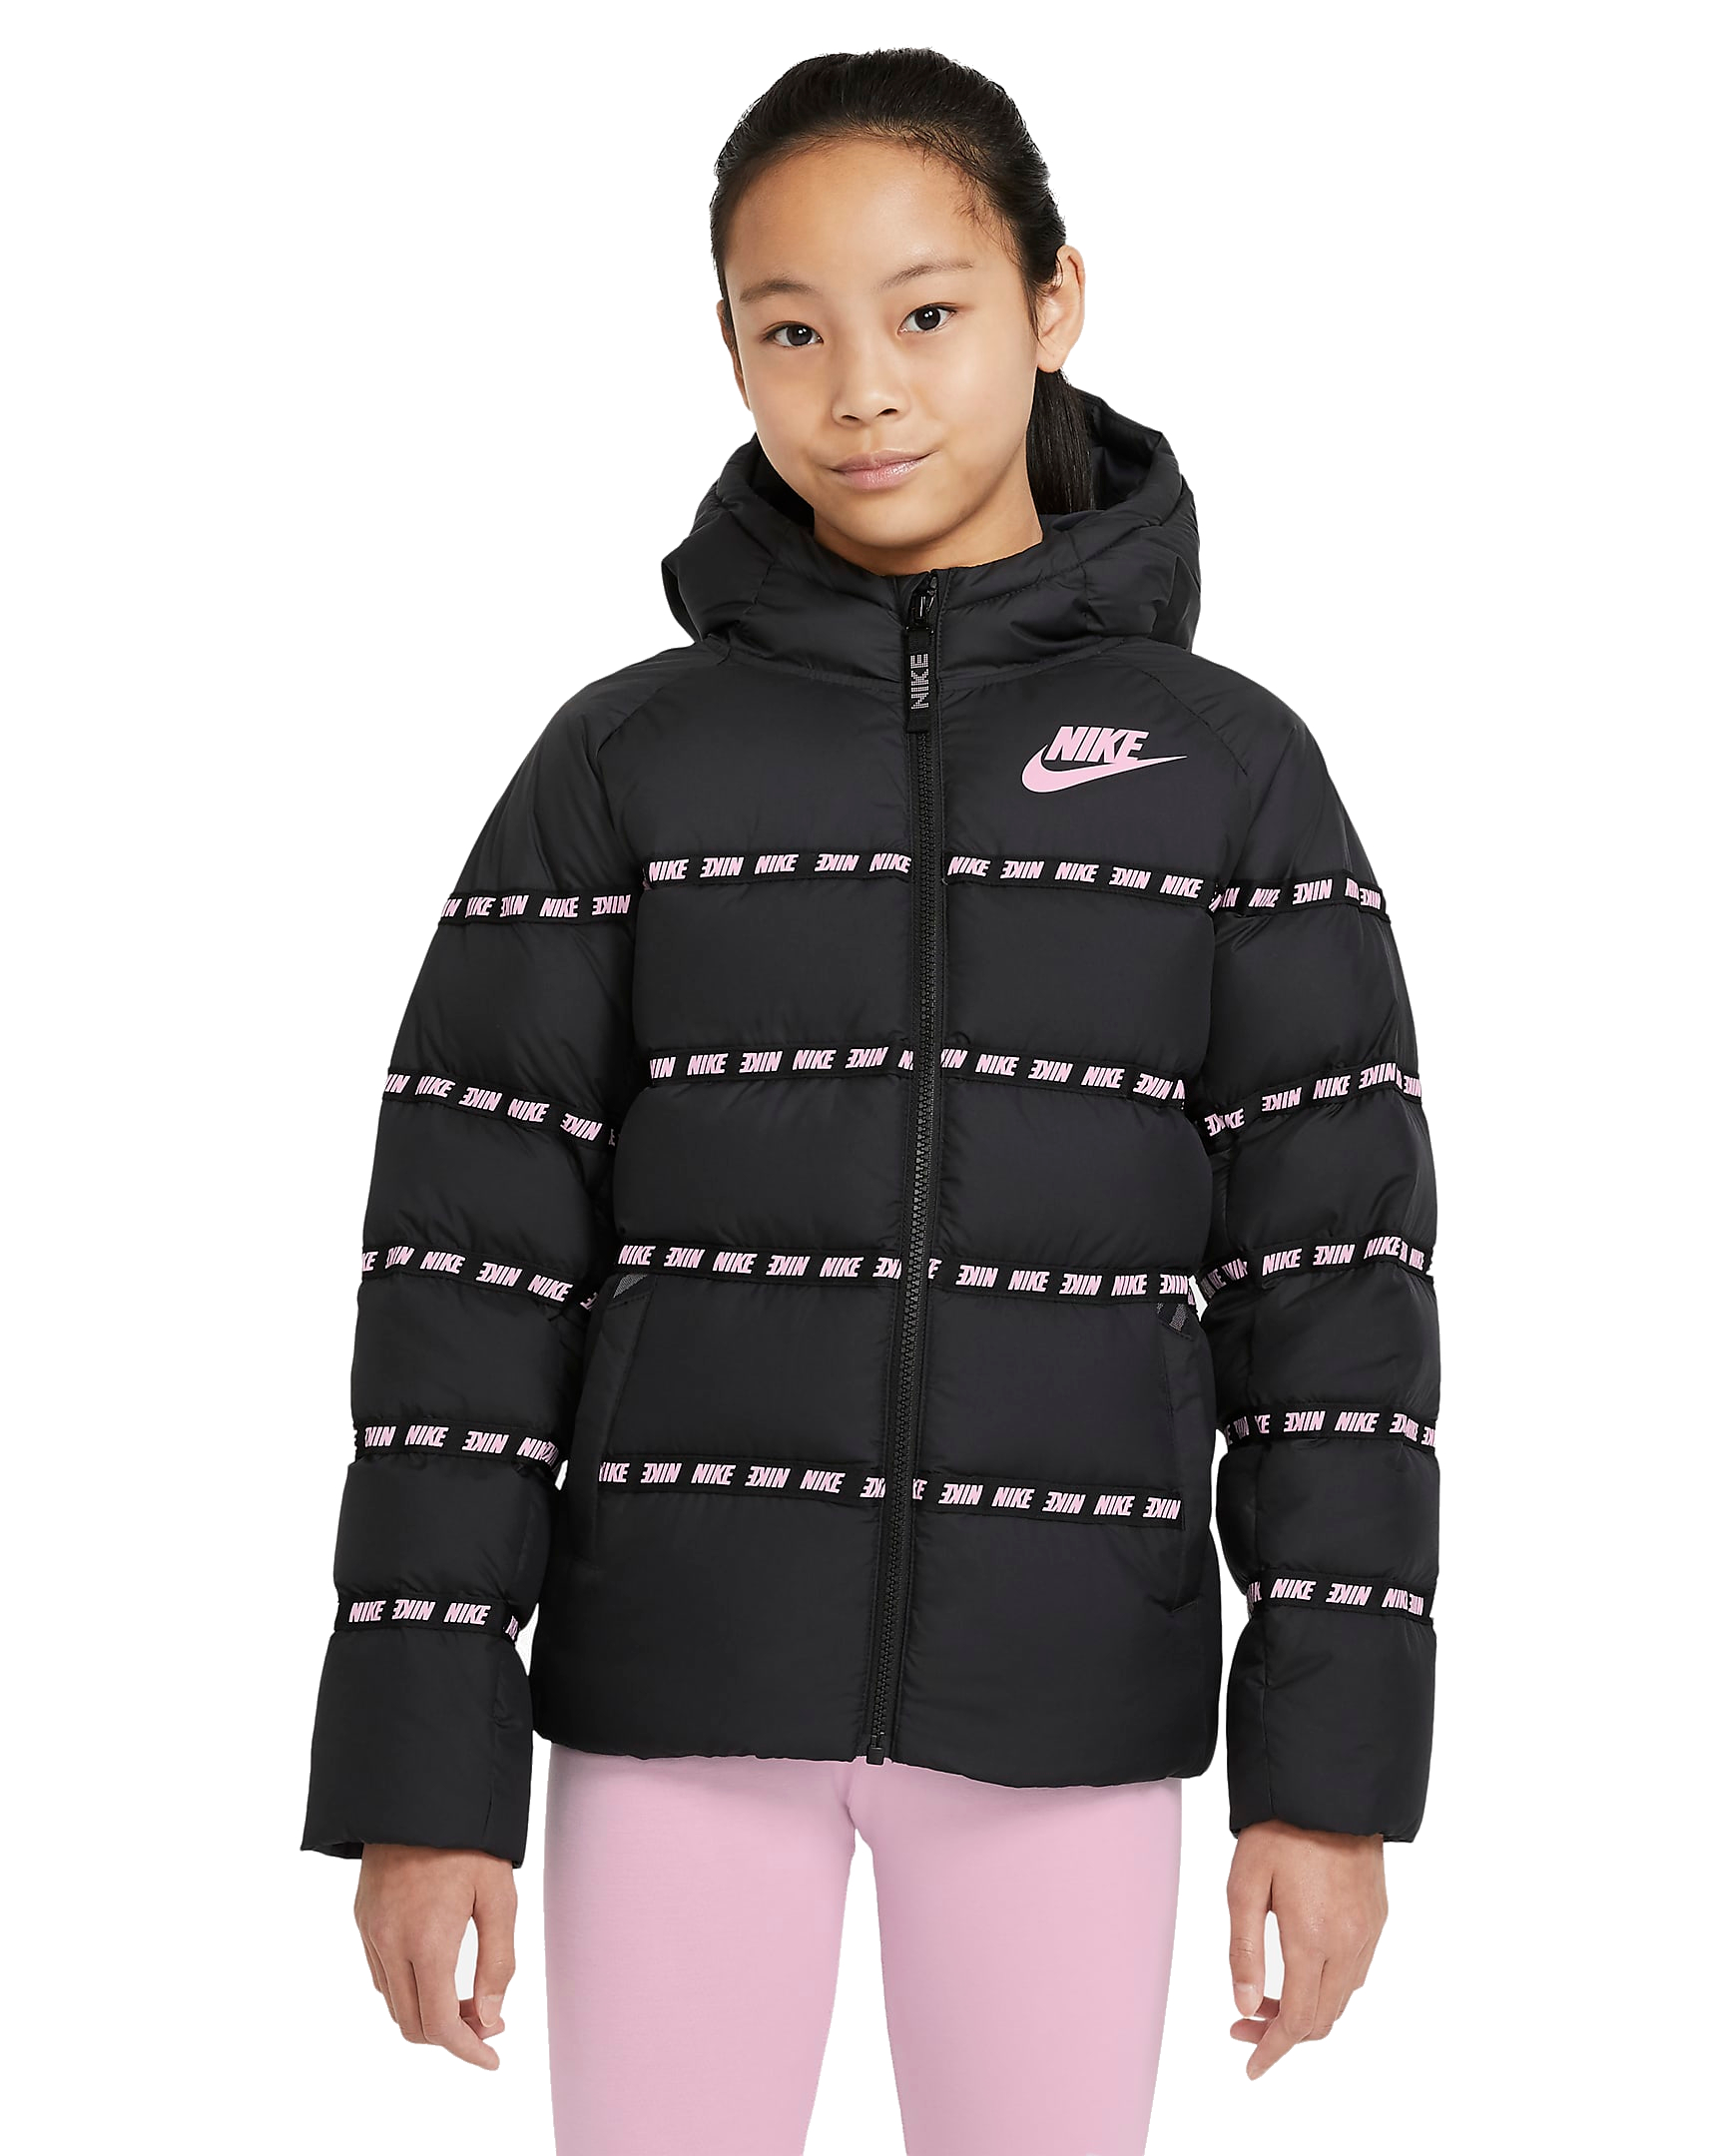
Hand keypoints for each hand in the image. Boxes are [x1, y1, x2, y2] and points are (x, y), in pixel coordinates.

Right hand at [355, 1844, 517, 2069]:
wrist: (419, 1791)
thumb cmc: (469, 1840)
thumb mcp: (499, 1896)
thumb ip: (498, 1962)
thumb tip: (491, 2018)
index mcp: (427, 1941)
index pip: (440, 2024)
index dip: (467, 2051)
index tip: (492, 2059)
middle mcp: (390, 1943)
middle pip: (413, 2024)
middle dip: (451, 2035)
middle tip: (488, 2019)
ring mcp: (371, 1931)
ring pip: (393, 2003)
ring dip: (427, 2014)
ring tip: (468, 1997)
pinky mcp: (363, 1917)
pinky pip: (380, 1974)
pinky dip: (407, 1989)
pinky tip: (435, 1972)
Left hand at [1226, 1819, 1386, 2078]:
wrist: (1328, 1790)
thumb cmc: (1281, 1830)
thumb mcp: (1244, 1885)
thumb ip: (1243, 1950)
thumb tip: (1244, 2004)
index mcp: (1311, 1939)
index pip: (1296, 2021)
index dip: (1272, 2051)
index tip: (1251, 2066)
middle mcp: (1347, 1944)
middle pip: (1321, 2020)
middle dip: (1282, 2035)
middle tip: (1245, 2025)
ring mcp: (1368, 1933)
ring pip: (1342, 2002)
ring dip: (1306, 2013)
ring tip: (1267, 1999)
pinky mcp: (1377, 1919)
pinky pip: (1356, 1974)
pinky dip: (1328, 1989)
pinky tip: (1302, 1972)